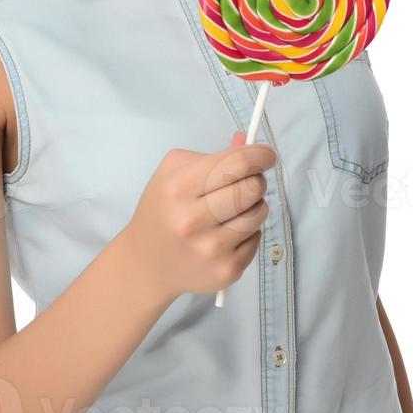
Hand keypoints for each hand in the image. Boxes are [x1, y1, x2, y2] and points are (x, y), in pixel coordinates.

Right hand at [119, 131, 273, 298]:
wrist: (146, 264)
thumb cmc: (162, 211)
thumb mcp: (173, 173)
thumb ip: (212, 154)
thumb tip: (247, 142)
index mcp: (179, 188)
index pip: (237, 163)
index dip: (260, 155)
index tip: (266, 155)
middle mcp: (193, 220)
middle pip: (253, 187)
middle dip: (256, 180)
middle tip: (247, 182)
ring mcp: (211, 249)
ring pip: (259, 212)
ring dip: (253, 206)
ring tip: (233, 209)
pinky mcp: (227, 270)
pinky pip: (257, 238)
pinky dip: (248, 231)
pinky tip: (226, 233)